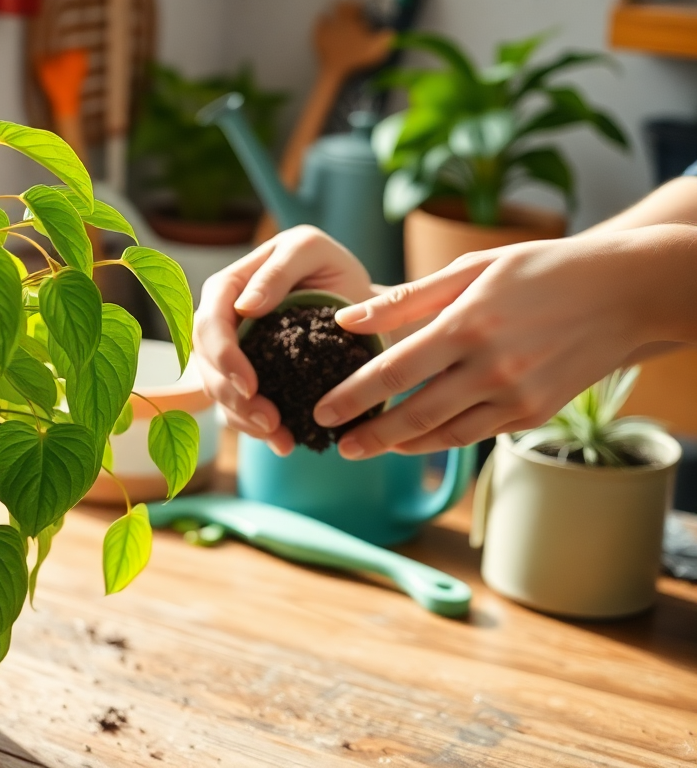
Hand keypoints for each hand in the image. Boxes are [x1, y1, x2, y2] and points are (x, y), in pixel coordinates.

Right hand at [193, 226, 377, 453]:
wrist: (364, 310)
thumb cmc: (335, 271)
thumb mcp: (311, 253)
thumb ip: (278, 272)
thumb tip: (244, 307)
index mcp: (229, 285)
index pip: (208, 321)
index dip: (222, 355)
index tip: (250, 385)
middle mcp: (222, 320)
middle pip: (206, 363)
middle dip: (232, 395)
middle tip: (268, 419)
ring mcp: (232, 351)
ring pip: (218, 389)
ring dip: (243, 417)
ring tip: (280, 435)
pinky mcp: (247, 379)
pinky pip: (237, 408)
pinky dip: (257, 429)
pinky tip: (284, 442)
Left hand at [315, 225, 696, 458]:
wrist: (625, 293)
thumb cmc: (540, 270)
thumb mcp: (472, 270)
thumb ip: (406, 300)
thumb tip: (346, 320)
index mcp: (468, 325)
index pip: (395, 371)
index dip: (353, 396)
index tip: (322, 410)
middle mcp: (491, 367)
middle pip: (414, 415)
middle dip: (369, 434)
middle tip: (336, 445)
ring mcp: (516, 396)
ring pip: (444, 434)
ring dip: (400, 445)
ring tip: (366, 446)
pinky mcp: (534, 414)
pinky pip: (475, 435)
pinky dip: (440, 440)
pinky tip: (413, 439)